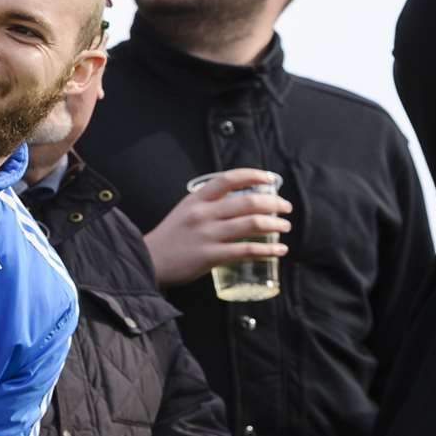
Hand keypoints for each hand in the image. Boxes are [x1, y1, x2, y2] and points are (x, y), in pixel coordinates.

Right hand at [142, 169, 290, 286]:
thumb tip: (240, 203)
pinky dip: (267, 250)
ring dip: (275, 224)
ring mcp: (207, 235)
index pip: (228, 179)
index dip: (253, 175)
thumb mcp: (185, 211)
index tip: (270, 178)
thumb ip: (208, 205)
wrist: (149, 259)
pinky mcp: (210, 256)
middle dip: (274, 203)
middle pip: (247, 202)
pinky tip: (279, 250)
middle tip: (286, 208)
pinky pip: (246, 250)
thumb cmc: (170, 236)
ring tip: (285, 226)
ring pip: (251, 224)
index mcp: (196, 199)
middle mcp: (203, 214)